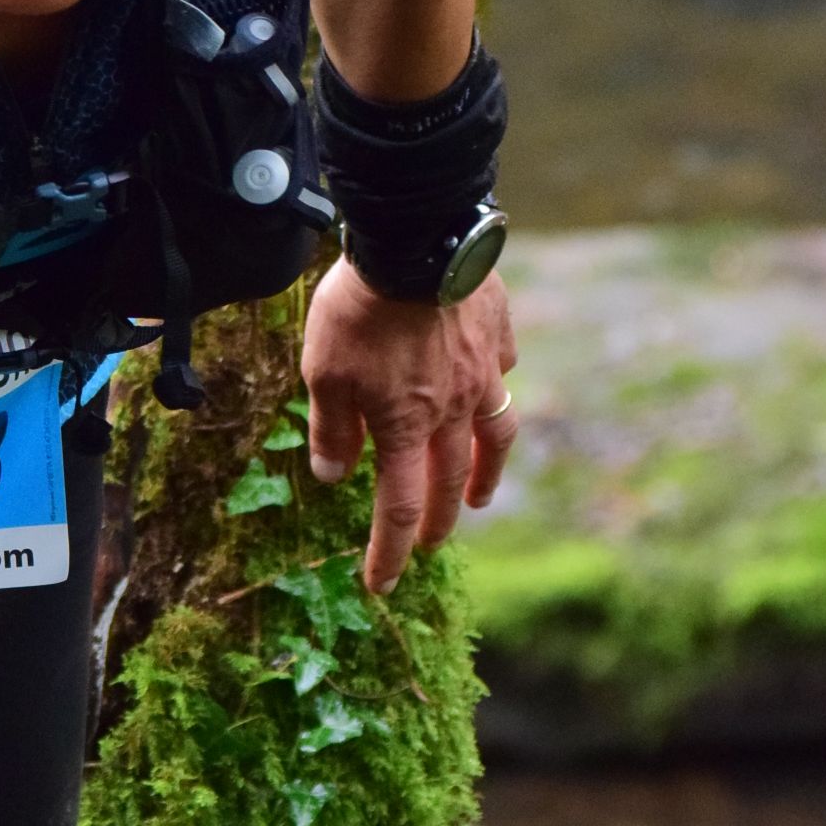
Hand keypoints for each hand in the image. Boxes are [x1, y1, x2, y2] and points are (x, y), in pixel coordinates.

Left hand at [300, 258, 517, 593]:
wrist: (415, 240)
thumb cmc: (360, 308)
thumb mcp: (324, 371)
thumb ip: (332, 428)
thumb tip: (335, 475)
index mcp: (405, 425)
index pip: (399, 509)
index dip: (390, 552)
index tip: (382, 585)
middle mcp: (452, 408)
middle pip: (449, 480)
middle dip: (437, 519)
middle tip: (431, 543)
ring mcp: (482, 372)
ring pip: (494, 435)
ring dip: (485, 473)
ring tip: (478, 494)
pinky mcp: (497, 333)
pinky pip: (501, 372)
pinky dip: (493, 390)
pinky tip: (486, 389)